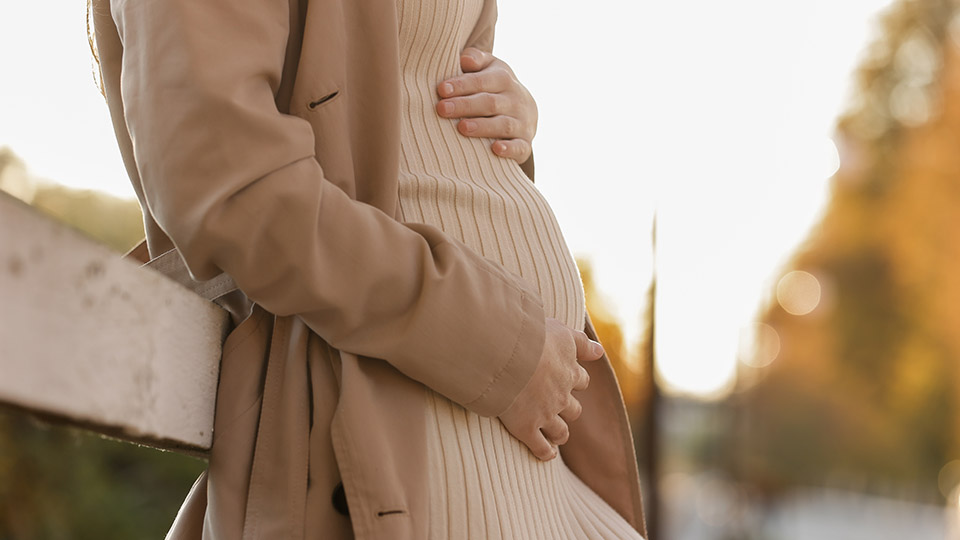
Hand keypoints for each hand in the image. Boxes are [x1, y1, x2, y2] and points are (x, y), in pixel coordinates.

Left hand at [436, 47, 537, 163]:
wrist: (525, 110)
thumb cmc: (494, 87)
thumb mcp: (488, 67)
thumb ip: (475, 60)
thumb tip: (464, 59)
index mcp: (504, 79)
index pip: (482, 81)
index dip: (462, 85)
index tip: (442, 90)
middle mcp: (516, 100)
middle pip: (490, 103)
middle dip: (466, 106)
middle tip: (442, 109)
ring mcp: (522, 123)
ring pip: (504, 125)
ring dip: (483, 127)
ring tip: (462, 128)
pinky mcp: (525, 143)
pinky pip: (520, 147)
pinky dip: (509, 148)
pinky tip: (495, 149)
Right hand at [497, 317, 603, 460]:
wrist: (509, 355)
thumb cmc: (530, 337)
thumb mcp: (560, 331)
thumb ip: (581, 342)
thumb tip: (600, 351)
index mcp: (569, 371)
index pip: (580, 379)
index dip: (575, 380)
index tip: (569, 380)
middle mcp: (561, 395)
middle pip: (573, 409)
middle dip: (568, 409)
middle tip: (559, 408)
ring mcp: (545, 414)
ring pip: (560, 431)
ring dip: (560, 434)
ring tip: (556, 437)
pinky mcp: (526, 427)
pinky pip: (540, 446)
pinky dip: (545, 452)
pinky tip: (546, 454)